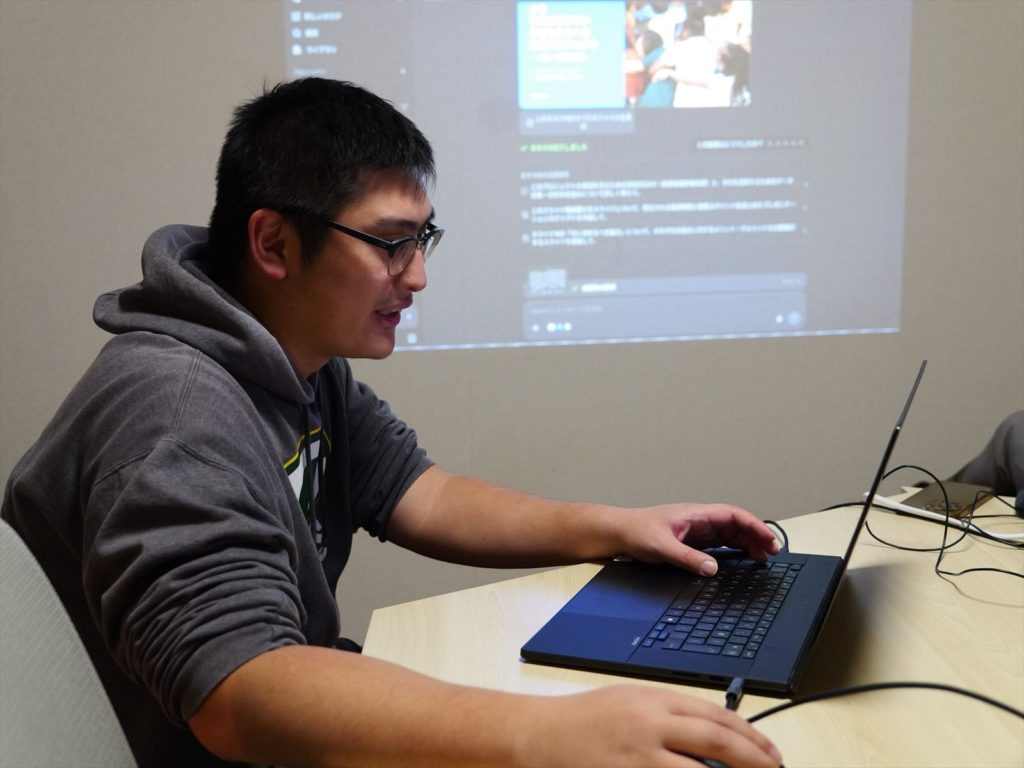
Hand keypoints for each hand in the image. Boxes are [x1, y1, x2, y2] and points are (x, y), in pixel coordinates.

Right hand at [525, 684, 782, 767]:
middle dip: (753, 760)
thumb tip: (717, 738)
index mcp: (652, 700)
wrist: (537, 736)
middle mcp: (648, 726)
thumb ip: (671, 716)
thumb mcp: (630, 702)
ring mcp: (637, 759)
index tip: (771, 754)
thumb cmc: (582, 721)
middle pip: (716, 742)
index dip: (751, 737)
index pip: (715, 715)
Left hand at [616, 503, 779, 575]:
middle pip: (736, 524)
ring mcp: (697, 530)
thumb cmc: (637, 532)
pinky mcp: (693, 541)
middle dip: (757, 535)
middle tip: (773, 553)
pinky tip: (743, 559)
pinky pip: (720, 543)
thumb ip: (687, 558)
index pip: (733, 515)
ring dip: (748, 543)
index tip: (768, 540)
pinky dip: (735, 549)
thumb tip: (712, 569)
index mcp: (696, 514)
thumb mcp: (662, 547)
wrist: (620, 532)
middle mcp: (700, 520)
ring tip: (763, 558)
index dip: (754, 526)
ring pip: (730, 533)